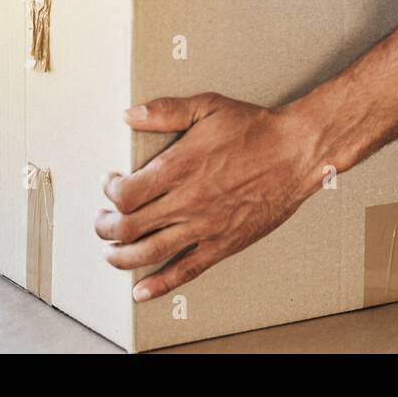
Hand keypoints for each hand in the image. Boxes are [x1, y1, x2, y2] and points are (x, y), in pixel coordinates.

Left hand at [94, 93, 323, 300]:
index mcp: (178, 168)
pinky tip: (142, 290)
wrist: (296, 153)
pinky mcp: (222, 244)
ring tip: (111, 253)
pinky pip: (184, 270)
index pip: (125, 194)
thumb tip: (130, 115)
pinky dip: (158, 284)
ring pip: (148, 253)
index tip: (110, 184)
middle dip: (105, 227)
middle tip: (102, 222)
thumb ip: (165, 111)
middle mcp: (186, 201)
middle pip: (129, 227)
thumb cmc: (255, 129)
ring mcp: (204, 226)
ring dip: (121, 257)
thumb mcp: (207, 106)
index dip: (110, 192)